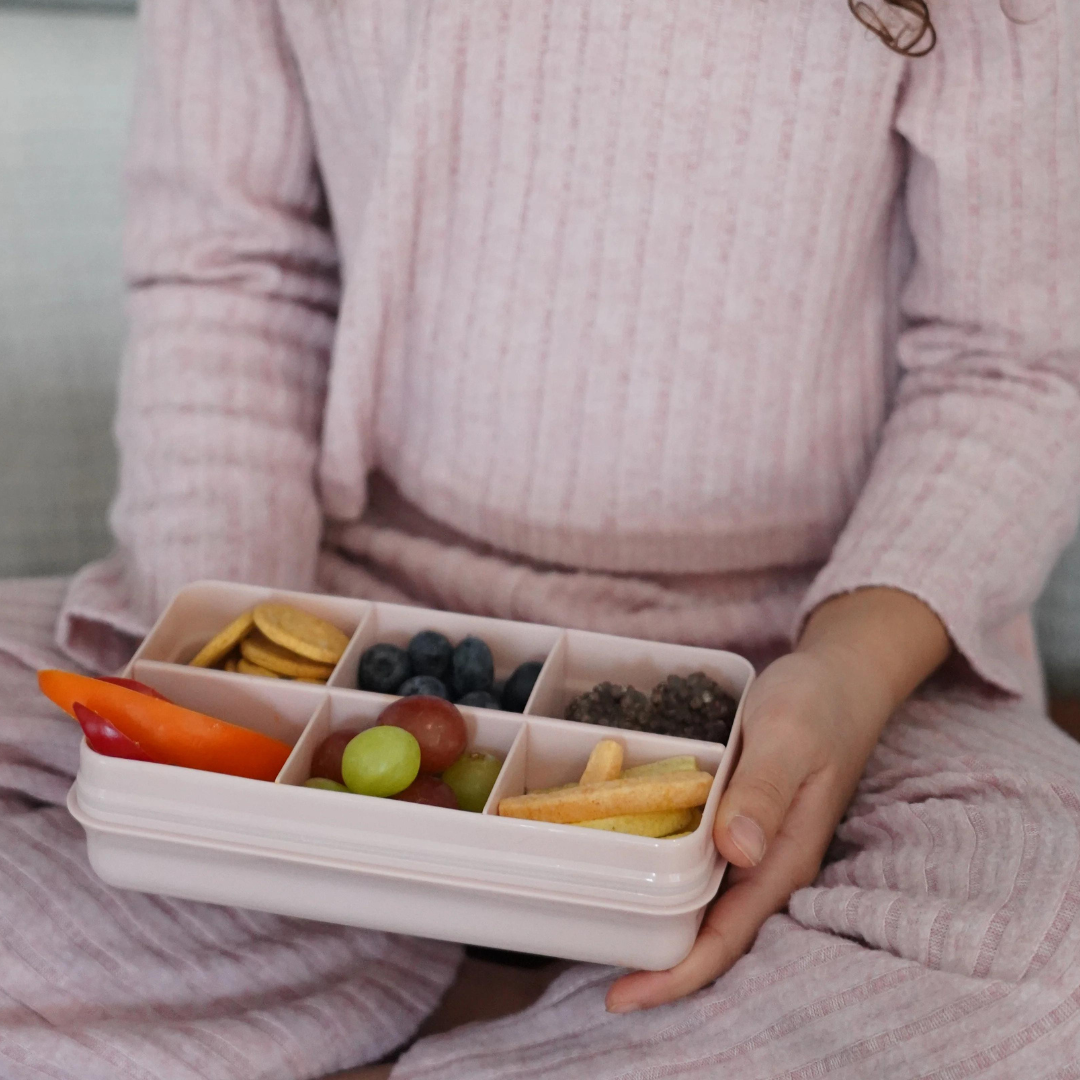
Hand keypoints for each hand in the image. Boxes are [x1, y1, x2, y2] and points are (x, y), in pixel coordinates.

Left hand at [606, 587, 949, 1012]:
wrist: (841, 678)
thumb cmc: (816, 704)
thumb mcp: (787, 737)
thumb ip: (764, 792)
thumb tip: (738, 852)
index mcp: (784, 857)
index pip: (727, 936)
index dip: (676, 973)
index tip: (623, 997)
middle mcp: (768, 863)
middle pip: (712, 933)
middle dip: (659, 962)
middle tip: (597, 974)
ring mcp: (755, 844)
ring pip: (705, 903)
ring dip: (660, 924)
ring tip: (603, 933)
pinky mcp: (742, 821)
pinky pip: (702, 864)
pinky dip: (668, 878)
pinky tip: (634, 870)